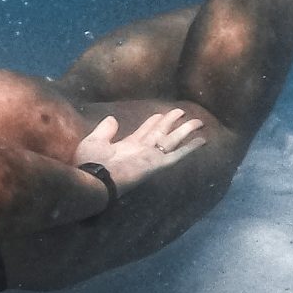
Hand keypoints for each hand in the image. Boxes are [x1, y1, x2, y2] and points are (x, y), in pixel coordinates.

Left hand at [73, 108, 208, 194]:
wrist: (93, 180)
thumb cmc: (90, 164)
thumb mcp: (94, 141)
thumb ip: (105, 130)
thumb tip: (112, 118)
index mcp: (128, 145)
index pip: (145, 130)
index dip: (153, 121)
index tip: (160, 113)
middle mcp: (142, 150)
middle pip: (161, 132)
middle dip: (171, 122)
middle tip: (182, 111)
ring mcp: (151, 157)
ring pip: (172, 140)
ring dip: (185, 130)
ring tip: (198, 122)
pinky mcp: (157, 164)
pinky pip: (177, 154)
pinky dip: (190, 148)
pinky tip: (202, 141)